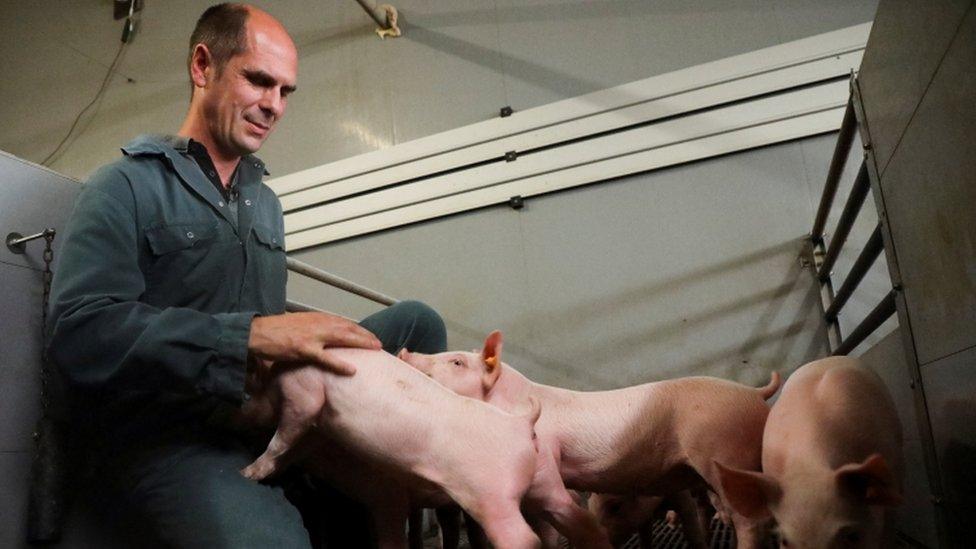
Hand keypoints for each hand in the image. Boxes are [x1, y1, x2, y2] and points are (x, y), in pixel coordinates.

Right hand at [247, 312, 380, 374]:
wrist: (257, 333)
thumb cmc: (276, 331)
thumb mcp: (299, 325)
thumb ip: (314, 328)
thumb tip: (326, 335)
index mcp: (316, 318)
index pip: (343, 322)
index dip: (359, 329)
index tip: (370, 335)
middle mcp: (317, 324)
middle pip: (348, 328)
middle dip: (365, 335)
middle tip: (379, 343)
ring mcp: (312, 337)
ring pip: (342, 338)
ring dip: (360, 342)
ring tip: (375, 349)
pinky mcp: (303, 350)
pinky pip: (325, 358)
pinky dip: (340, 364)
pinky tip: (352, 370)